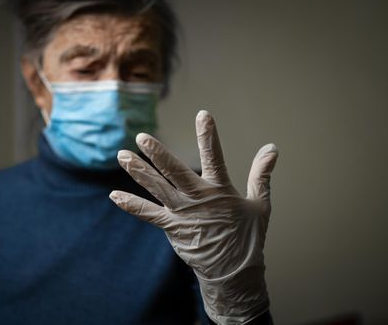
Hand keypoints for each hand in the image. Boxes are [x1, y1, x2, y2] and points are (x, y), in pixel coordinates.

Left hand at [109, 110, 277, 324]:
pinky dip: (131, 204)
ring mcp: (182, 214)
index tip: (202, 114)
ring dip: (139, 172)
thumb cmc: (248, 236)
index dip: (209, 136)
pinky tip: (114, 195)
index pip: (215, 157)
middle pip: (175, 172)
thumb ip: (261, 174)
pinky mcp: (171, 227)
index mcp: (220, 191)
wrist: (233, 272)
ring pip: (157, 188)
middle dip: (158, 154)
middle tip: (142, 137)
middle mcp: (198, 199)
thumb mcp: (260, 203)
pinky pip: (148, 214)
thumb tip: (272, 148)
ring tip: (122, 155)